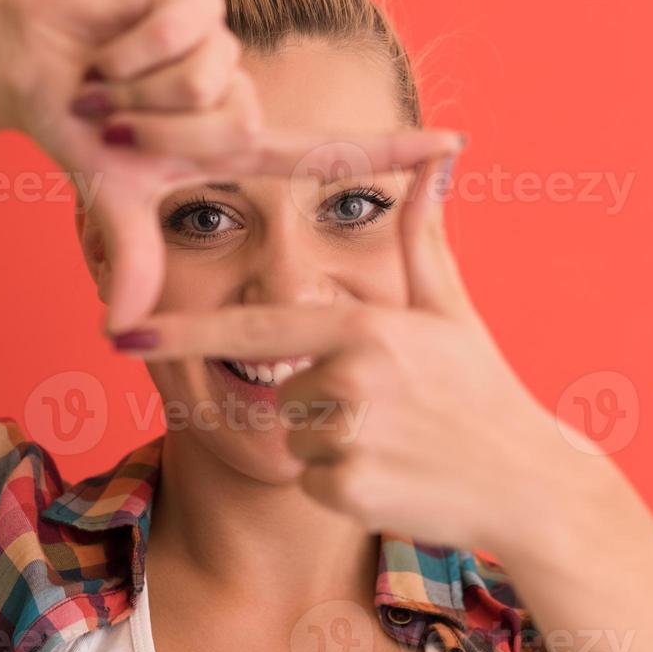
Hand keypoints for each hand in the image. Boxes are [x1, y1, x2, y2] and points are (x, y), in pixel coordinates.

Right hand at [0, 0, 454, 331]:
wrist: (31, 60)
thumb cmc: (80, 127)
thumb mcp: (113, 198)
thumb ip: (135, 256)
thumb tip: (118, 332)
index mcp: (233, 141)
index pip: (322, 150)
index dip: (389, 149)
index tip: (457, 145)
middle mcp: (239, 91)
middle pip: (231, 125)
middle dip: (155, 130)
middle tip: (112, 117)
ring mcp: (223, 41)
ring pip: (204, 78)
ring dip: (136, 89)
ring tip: (109, 78)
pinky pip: (177, 33)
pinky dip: (127, 49)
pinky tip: (109, 44)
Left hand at [108, 146, 572, 555]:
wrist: (530, 482)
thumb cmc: (484, 389)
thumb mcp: (449, 309)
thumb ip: (422, 235)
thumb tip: (435, 159)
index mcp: (362, 328)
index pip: (252, 328)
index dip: (184, 332)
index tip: (122, 330)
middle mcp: (347, 378)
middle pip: (281, 391)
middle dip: (320, 401)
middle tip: (390, 411)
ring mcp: (346, 437)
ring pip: (293, 439)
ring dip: (330, 445)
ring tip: (396, 441)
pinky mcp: (346, 492)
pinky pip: (311, 482)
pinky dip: (343, 484)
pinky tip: (395, 477)